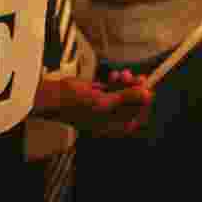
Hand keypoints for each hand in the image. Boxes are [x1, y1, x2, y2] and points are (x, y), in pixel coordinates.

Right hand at [33, 71, 152, 136]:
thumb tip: (146, 94)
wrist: (53, 96)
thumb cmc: (74, 106)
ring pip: (123, 93)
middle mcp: (110, 118)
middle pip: (131, 104)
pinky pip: (114, 88)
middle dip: (135, 90)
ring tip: (124, 74)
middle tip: (140, 79)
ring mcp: (104, 106)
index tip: (148, 90)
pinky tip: (116, 75)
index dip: (143, 104)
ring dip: (127, 83)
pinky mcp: (99, 95)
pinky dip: (117, 81)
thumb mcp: (104, 102)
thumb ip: (127, 97)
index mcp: (112, 126)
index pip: (135, 117)